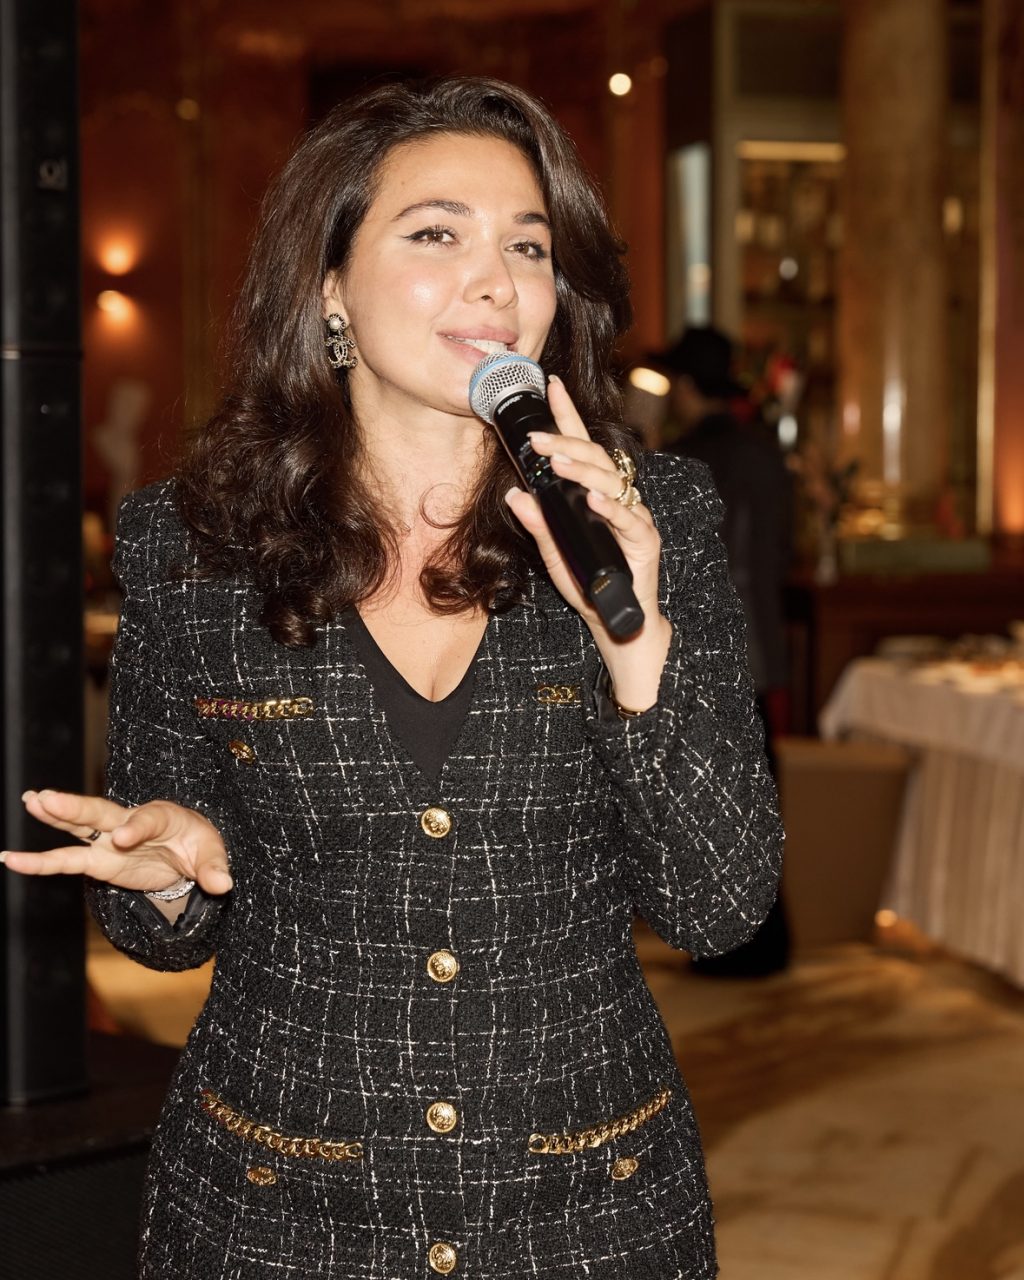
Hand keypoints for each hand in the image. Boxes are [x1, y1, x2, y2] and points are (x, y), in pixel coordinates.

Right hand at [1, 790, 232, 895]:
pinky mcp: (99, 860)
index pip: (146, 819)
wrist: (187, 852)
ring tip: (29, 802)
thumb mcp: (213, 854)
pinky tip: (12, 859)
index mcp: (162, 816)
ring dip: (54, 818)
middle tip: (47, 797)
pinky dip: (39, 862)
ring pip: (78, 828)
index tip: (123, 838)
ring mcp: (109, 840)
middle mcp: (130, 822)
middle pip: (101, 812)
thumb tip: (223, 885)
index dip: (134, 827)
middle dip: (76, 807)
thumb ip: (215, 868)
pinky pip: (66, 861)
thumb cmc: (200, 846)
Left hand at [503, 377, 671, 710]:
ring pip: (611, 482)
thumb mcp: (555, 554)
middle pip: (595, 459)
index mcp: (595, 494)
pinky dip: (610, 509)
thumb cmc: (589, 583)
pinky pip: (629, 520)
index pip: (581, 447)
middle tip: (536, 438)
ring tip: (557, 463)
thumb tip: (514, 495)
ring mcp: (634, 518)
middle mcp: (617, 499)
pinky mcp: (645, 542)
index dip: (566, 416)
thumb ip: (539, 525)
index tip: (549, 386)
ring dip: (582, 471)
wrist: (618, 622)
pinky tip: (593, 500)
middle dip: (565, 444)